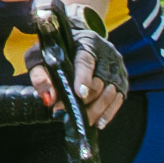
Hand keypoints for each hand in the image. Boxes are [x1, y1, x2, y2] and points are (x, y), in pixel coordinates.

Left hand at [32, 0, 124, 126]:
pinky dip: (108, 113)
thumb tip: (48, 99)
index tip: (79, 94)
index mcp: (87, 42)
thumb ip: (40, 75)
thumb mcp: (41, 56)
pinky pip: (118, 100)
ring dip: (96, 111)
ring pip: (110, 93)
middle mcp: (107, 53)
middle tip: (66, 113)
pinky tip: (98, 123)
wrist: (78, 39)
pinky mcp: (122, 80)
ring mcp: (117, 67)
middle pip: (100, 82)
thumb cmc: (57, 49)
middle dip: (84, 101)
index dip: (83, 78)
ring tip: (80, 122)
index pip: (86, 61)